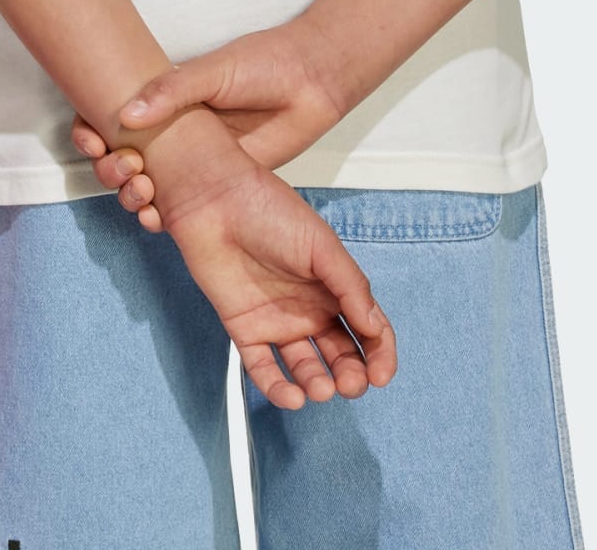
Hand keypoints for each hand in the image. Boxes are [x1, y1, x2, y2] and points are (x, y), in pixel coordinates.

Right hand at [71, 22, 348, 226]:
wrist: (313, 84)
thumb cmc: (263, 65)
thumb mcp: (213, 70)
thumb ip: (171, 89)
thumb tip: (126, 114)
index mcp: (166, 100)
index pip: (112, 115)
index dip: (90, 129)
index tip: (88, 135)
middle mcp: (174, 132)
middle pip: (121, 156)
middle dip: (108, 166)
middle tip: (123, 164)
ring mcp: (196, 162)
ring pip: (145, 185)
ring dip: (129, 194)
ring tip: (142, 191)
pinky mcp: (220, 187)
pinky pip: (179, 207)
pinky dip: (159, 217)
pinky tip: (157, 219)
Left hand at [135, 107, 395, 407]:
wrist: (215, 199)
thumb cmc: (267, 208)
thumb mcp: (321, 244)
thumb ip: (351, 286)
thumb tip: (374, 328)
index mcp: (332, 287)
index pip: (368, 330)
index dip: (380, 354)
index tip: (381, 374)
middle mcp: (308, 308)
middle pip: (340, 354)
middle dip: (351, 375)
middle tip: (351, 383)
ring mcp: (277, 320)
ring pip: (305, 367)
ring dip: (317, 384)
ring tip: (321, 388)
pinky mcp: (245, 327)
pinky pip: (263, 367)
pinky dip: (277, 387)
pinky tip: (291, 396)